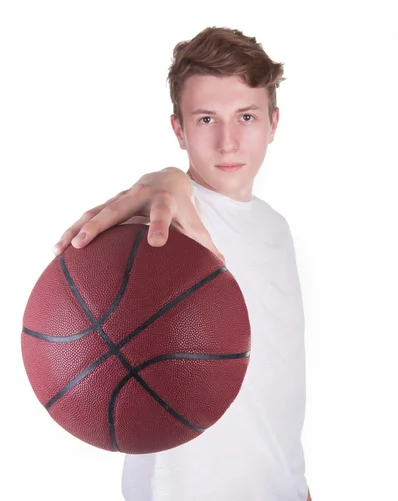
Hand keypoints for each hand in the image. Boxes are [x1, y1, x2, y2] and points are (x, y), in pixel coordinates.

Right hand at [52, 167, 224, 263]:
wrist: (167, 178)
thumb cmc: (183, 207)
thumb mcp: (195, 222)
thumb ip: (206, 245)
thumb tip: (223, 267)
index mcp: (164, 200)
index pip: (162, 213)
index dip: (160, 226)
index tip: (156, 243)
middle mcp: (138, 195)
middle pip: (117, 208)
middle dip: (100, 225)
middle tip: (84, 243)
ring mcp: (120, 198)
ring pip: (95, 211)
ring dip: (76, 229)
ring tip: (59, 250)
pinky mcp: (108, 204)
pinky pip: (87, 217)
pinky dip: (72, 230)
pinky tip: (57, 250)